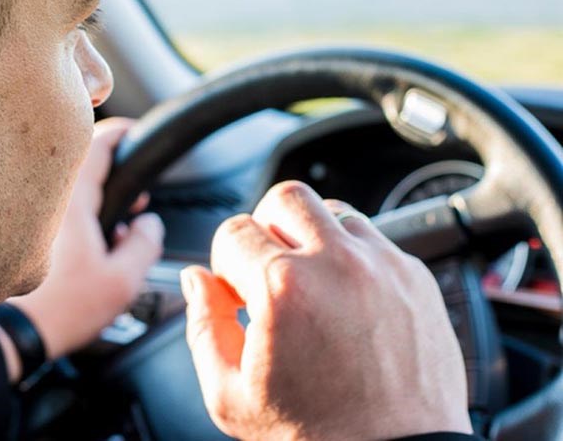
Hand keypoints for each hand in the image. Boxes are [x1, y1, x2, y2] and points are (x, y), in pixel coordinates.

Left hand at [5, 118, 164, 375]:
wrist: (14, 332)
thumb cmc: (60, 308)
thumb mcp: (121, 282)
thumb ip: (145, 244)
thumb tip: (149, 222)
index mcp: (71, 200)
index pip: (96, 142)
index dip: (121, 133)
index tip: (136, 134)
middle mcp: (47, 197)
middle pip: (82, 161)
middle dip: (114, 173)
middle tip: (136, 199)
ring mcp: (31, 211)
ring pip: (69, 186)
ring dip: (97, 195)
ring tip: (118, 226)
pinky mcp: (23, 229)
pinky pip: (56, 205)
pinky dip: (78, 212)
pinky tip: (91, 244)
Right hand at [181, 181, 470, 439]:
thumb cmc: (319, 436)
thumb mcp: (230, 395)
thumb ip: (202, 326)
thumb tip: (197, 280)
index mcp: (283, 289)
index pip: (233, 230)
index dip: (225, 262)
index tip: (237, 291)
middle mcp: (337, 264)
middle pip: (285, 197)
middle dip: (267, 227)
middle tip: (268, 268)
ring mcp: (383, 266)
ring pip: (333, 210)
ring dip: (313, 238)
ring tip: (311, 283)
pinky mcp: (417, 277)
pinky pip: (375, 239)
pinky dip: (353, 258)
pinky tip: (346, 299)